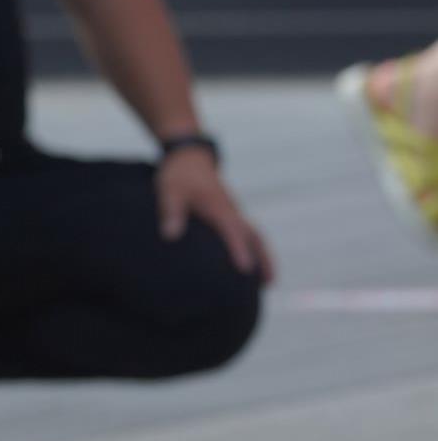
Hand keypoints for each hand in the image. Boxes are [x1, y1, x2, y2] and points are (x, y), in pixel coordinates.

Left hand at [156, 144, 274, 280]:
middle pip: (254, 236)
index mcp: (218, 207)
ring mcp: (233, 211)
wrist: (189, 157)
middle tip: (270, 283)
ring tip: (268, 282)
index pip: (232, 230)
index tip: (245, 270)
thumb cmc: (178, 176)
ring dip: (263, 256)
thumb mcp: (169, 191)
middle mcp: (231, 210)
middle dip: (263, 258)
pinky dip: (254, 248)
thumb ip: (171, 212)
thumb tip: (170, 236)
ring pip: (255, 235)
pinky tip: (252, 265)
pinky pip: (247, 232)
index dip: (238, 250)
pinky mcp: (230, 213)